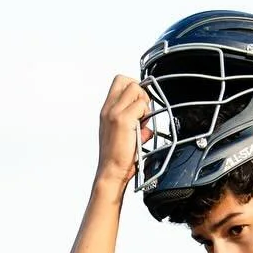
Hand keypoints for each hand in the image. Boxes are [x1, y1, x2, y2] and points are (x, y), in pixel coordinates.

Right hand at [97, 75, 150, 189]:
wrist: (111, 171)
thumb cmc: (117, 157)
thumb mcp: (123, 135)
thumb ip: (133, 124)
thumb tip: (146, 126)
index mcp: (106, 110)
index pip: (120, 82)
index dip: (134, 88)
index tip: (139, 104)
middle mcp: (108, 109)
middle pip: (127, 80)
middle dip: (140, 92)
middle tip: (143, 110)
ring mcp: (114, 113)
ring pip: (135, 89)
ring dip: (144, 103)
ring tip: (142, 121)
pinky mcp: (122, 120)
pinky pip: (141, 105)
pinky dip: (146, 114)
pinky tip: (142, 129)